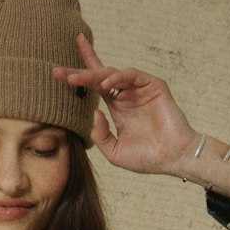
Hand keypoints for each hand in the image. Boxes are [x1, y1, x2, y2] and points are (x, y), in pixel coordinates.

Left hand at [52, 30, 200, 175]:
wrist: (173, 158)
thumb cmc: (147, 158)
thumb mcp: (114, 152)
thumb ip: (99, 135)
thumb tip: (92, 112)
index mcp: (117, 107)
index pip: (95, 86)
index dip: (78, 76)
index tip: (57, 72)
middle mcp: (126, 95)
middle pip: (99, 76)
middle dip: (78, 72)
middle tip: (58, 72)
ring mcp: (139, 89)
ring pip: (113, 74)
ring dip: (93, 75)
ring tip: (77, 80)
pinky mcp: (153, 86)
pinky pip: (131, 75)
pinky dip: (117, 78)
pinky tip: (105, 85)